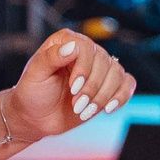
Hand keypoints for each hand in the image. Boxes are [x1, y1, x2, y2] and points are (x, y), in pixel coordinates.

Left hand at [2, 29, 136, 143]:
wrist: (36, 117)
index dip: (84, 68)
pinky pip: (127, 83)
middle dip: (92, 88)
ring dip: (103, 96)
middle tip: (77, 104)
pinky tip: (108, 108)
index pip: (86, 47)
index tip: (74, 88)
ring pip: (117, 74)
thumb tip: (71, 46)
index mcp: (66, 42)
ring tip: (85, 111)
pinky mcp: (108, 85)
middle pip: (104, 62)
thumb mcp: (35, 74)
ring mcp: (98, 68)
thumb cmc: (32, 93)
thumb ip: (50, 57)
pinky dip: (121, 96)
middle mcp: (85, 52)